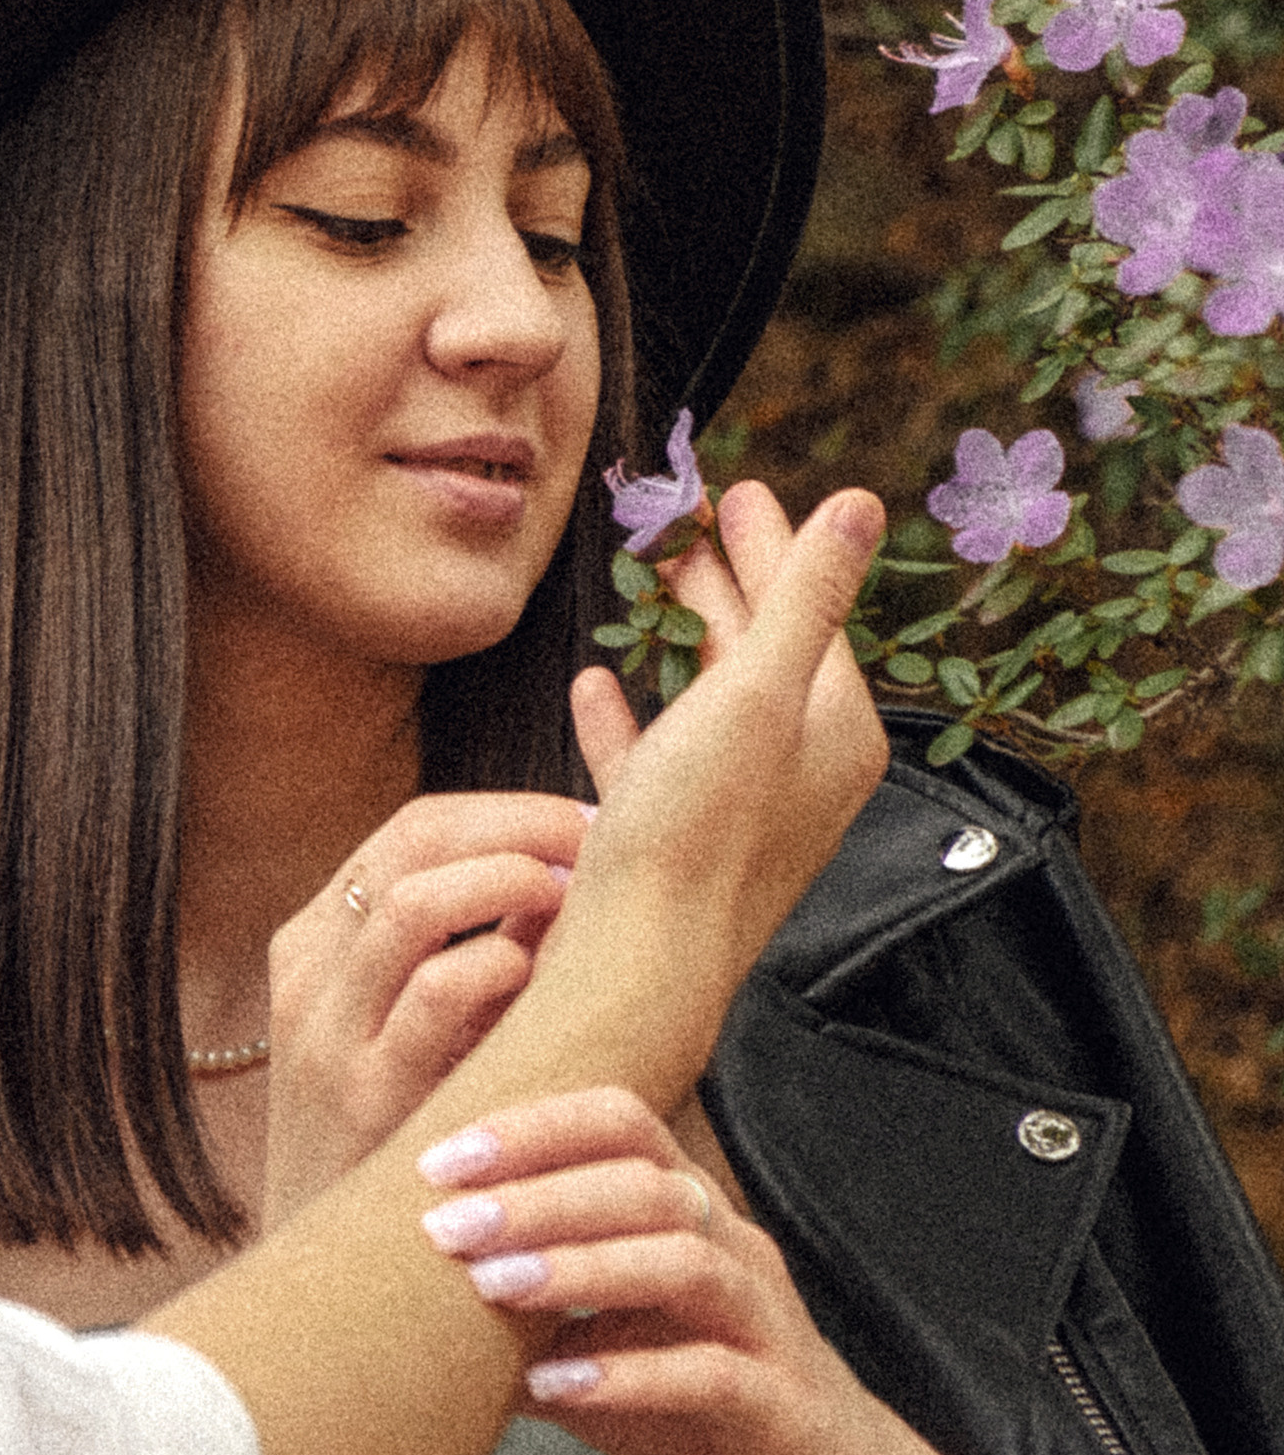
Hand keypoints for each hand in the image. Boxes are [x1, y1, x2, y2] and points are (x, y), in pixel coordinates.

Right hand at [262, 793, 592, 1216]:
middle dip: (522, 830)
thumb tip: (558, 878)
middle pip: (414, 843)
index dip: (509, 814)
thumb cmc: (395, 1152)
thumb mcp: (394, 1037)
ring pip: (415, 899)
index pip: (412, 831)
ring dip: (513, 882)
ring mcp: (326, 1035)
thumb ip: (454, 957)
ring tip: (576, 904)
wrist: (325, 1295)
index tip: (586, 829)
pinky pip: (438, 991)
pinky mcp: (361, 1097)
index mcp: (315, 946)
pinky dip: (503, 965)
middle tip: (600, 850)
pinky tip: (544, 981)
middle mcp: (309, 976)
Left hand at [419, 1093, 959, 1454]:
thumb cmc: (702, 1409)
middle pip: (645, 1182)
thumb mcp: (599, 1352)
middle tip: (445, 1223)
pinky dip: (629, 1374)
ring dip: (579, 1269)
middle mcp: (734, 1246)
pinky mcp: (782, 1399)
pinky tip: (556, 1389)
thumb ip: (521, 1321)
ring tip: (490, 1290)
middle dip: (538, 1194)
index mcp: (690, 1213)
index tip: (438, 1159)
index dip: (533, 1127)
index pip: (621, 1123)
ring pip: (683, 1260)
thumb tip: (401, 1304)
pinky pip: (710, 1371)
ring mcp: (765, 1320)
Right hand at [557, 480, 886, 1076]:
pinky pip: (655, 758)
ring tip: (642, 584)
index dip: (770, 543)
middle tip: (680, 521)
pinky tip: (596, 687)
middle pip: (761, 649)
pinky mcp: (677, 840)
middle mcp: (798, 771)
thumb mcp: (758, 689)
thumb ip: (805, 593)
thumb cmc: (700, 832)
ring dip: (675, 638)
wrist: (635, 964)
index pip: (809, 611)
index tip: (734, 490)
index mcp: (835, 732)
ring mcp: (736, 808)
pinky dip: (629, 715)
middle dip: (721, 580)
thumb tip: (860, 507)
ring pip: (708, 699)